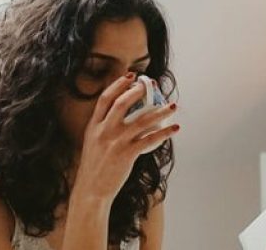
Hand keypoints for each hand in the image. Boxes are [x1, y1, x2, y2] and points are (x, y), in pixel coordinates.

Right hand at [72, 73, 178, 203]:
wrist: (91, 189)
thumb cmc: (95, 166)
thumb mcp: (92, 141)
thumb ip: (103, 126)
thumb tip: (123, 112)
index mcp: (94, 126)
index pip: (105, 99)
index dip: (118, 84)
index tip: (131, 76)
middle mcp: (104, 131)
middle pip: (122, 104)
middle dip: (138, 91)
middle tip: (153, 85)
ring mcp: (116, 142)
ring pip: (141, 121)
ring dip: (160, 111)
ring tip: (172, 105)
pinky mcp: (127, 154)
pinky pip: (150, 140)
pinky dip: (164, 133)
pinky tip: (175, 128)